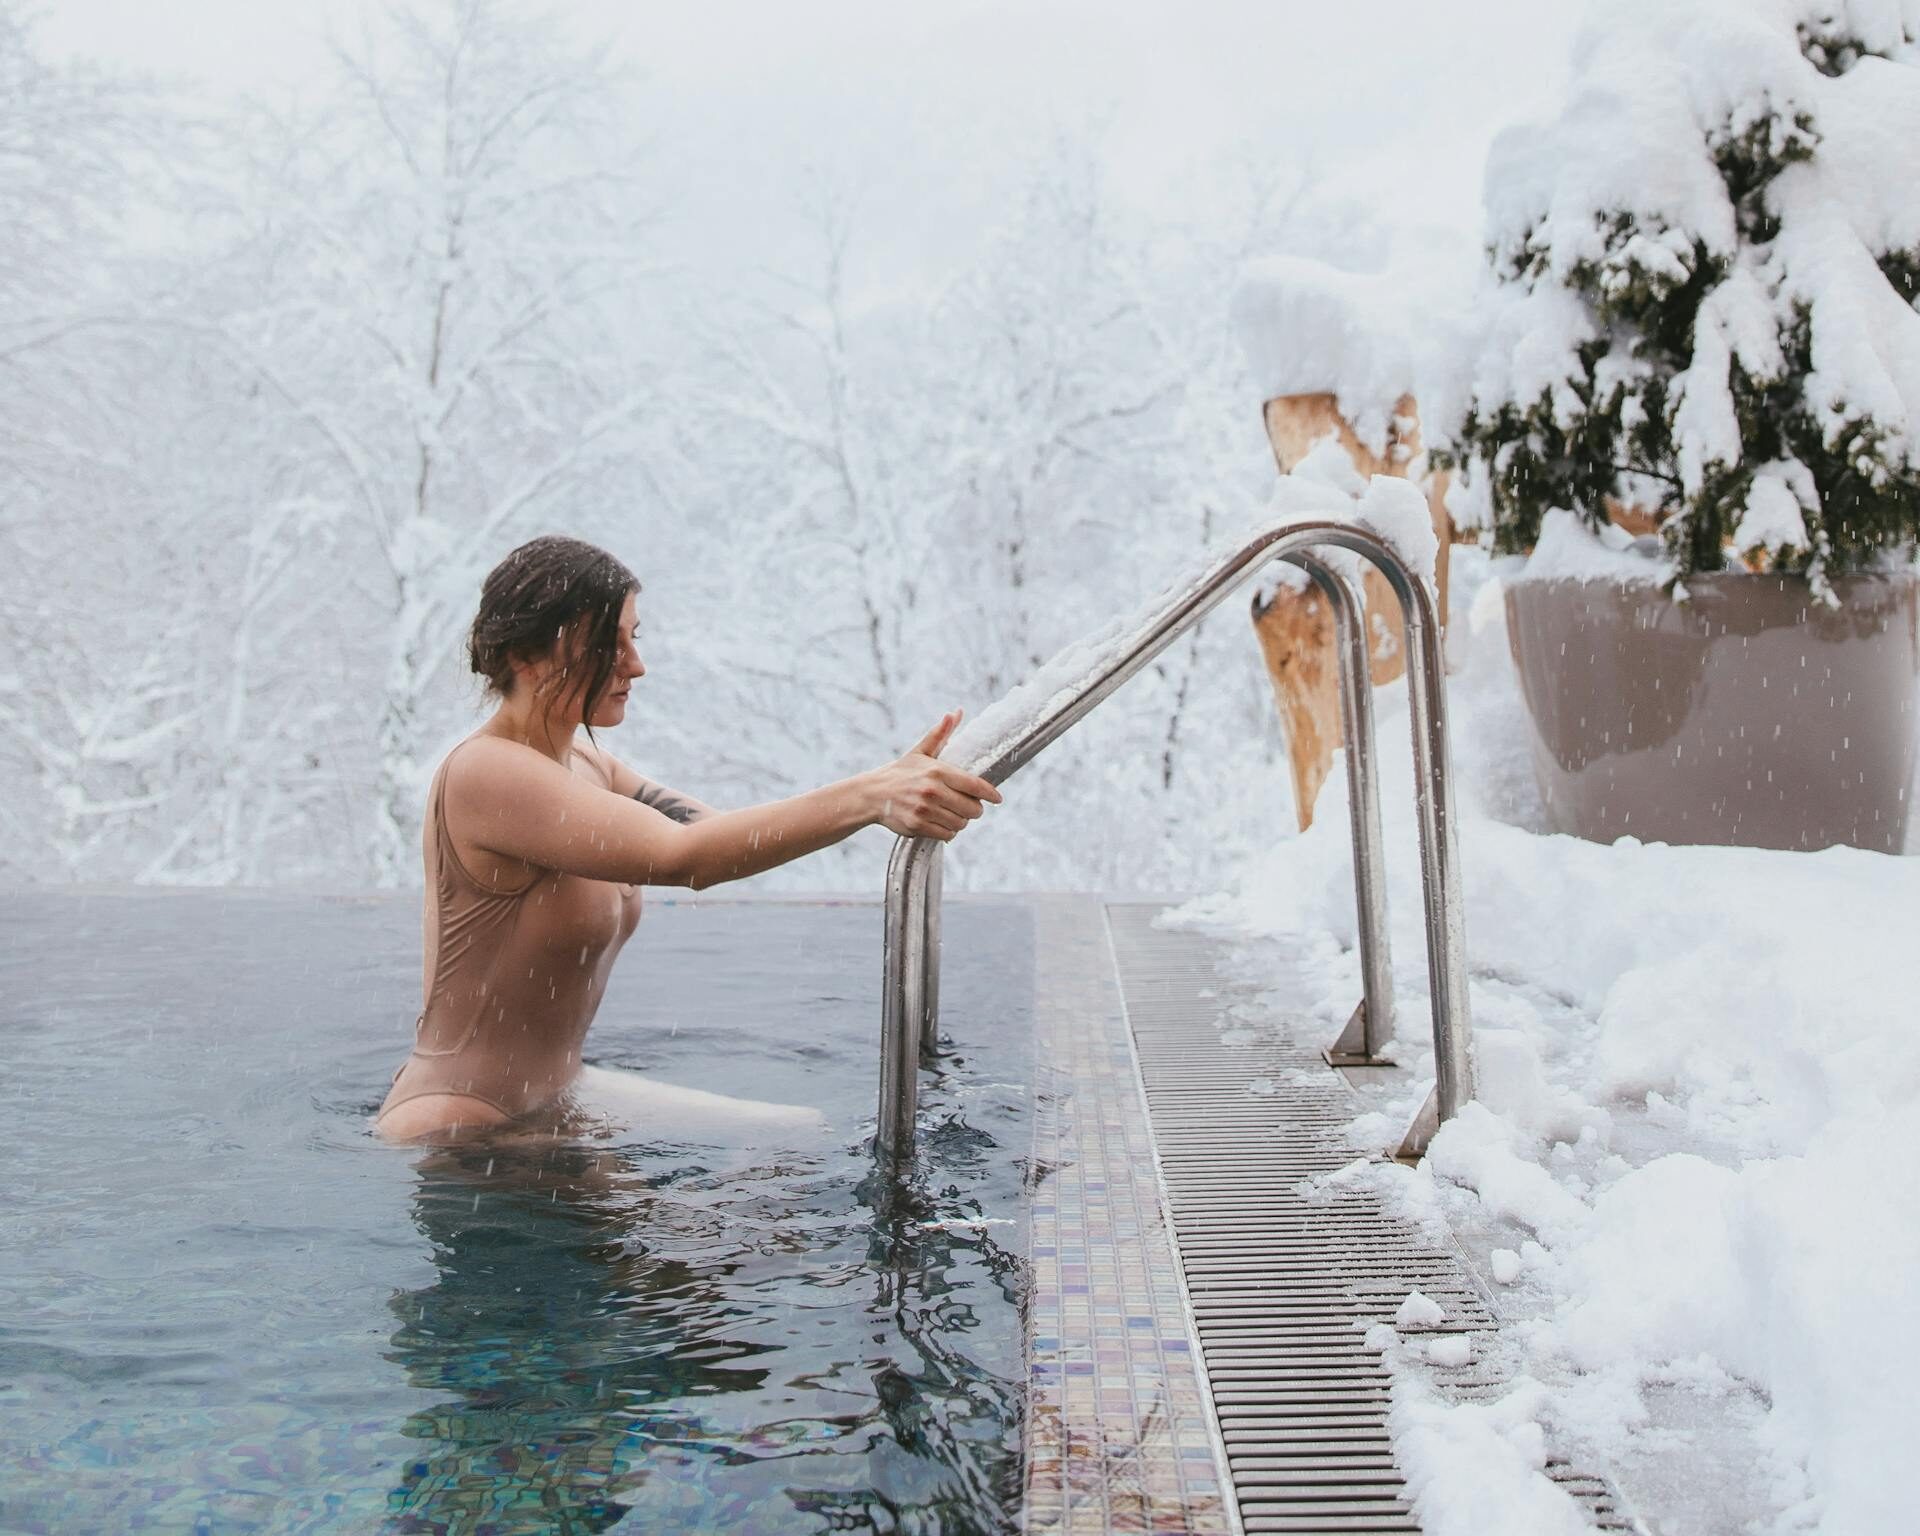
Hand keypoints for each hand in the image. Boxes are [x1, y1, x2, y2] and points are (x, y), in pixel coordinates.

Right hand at [868, 709, 1003, 841]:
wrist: (872, 794)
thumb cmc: (900, 772)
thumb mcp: (920, 751)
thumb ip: (940, 734)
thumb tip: (955, 713)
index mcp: (937, 771)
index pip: (974, 785)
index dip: (990, 794)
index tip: (998, 798)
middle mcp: (932, 790)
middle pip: (972, 808)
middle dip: (974, 809)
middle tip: (970, 807)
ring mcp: (924, 810)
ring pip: (960, 823)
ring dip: (961, 821)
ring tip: (954, 815)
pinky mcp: (917, 825)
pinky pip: (947, 835)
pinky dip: (948, 831)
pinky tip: (942, 823)